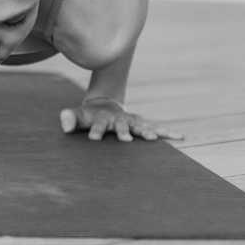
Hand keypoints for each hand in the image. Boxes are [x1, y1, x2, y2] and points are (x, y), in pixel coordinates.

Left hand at [60, 97, 182, 141]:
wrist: (104, 105)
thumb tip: (64, 124)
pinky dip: (167, 132)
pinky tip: (180, 136)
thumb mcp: (78, 116)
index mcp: (102, 118)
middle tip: (125, 140)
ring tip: (153, 138)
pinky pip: (156, 128)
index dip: (95, 131)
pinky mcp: (141, 124)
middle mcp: (119, 119)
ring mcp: (131, 121)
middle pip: (121, 125)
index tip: (93, 139)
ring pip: (140, 126)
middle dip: (123, 132)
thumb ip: (70, 118)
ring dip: (146, 131)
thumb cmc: (89, 116)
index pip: (97, 124)